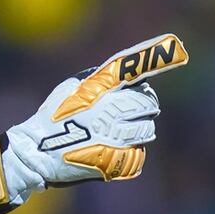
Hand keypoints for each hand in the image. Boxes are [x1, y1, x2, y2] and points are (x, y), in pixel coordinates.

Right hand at [0, 34, 187, 213]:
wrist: (37, 153)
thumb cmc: (52, 117)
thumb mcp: (71, 87)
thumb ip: (100, 79)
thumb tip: (126, 74)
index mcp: (101, 91)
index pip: (135, 72)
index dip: (157, 59)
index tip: (177, 50)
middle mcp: (112, 113)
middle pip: (149, 104)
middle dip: (144, 107)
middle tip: (130, 112)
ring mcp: (116, 139)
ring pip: (147, 131)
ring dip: (138, 131)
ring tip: (117, 133)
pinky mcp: (117, 163)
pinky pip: (138, 155)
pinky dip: (129, 152)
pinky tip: (109, 151)